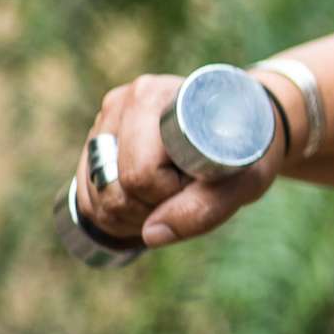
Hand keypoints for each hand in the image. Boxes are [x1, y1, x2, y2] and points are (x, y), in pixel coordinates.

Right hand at [73, 72, 286, 250]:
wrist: (246, 124)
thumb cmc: (248, 149)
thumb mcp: (244, 180)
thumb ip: (205, 208)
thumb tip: (150, 234)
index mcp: (158, 99)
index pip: (140, 173)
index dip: (168, 195)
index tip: (199, 184)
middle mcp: (124, 103)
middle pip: (114, 187)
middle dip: (150, 208)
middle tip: (187, 193)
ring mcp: (105, 123)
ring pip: (96, 197)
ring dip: (131, 216)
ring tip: (171, 197)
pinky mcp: (97, 144)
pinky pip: (85, 198)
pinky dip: (111, 216)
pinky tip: (145, 205)